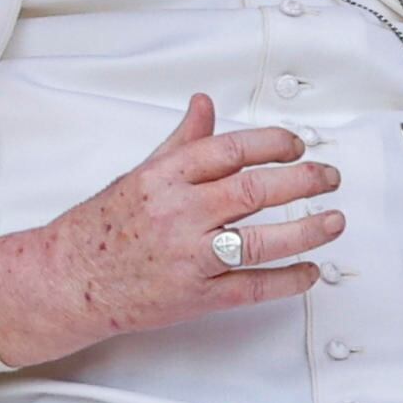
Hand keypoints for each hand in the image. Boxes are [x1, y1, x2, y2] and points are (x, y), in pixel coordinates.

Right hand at [0, 93, 341, 366]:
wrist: (68, 279)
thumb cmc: (101, 227)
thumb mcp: (140, 173)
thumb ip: (181, 142)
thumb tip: (204, 105)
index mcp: (167, 176)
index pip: (232, 149)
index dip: (273, 144)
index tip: (297, 144)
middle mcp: (180, 213)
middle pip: (254, 191)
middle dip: (303, 180)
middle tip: (329, 176)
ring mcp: (189, 257)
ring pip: (260, 241)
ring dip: (306, 230)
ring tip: (334, 221)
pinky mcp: (195, 297)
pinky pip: (251, 288)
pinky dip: (286, 280)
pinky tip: (310, 271)